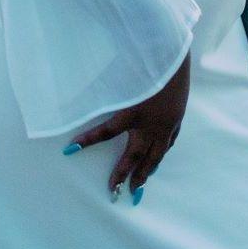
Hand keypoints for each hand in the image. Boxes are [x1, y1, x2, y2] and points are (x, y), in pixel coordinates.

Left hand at [65, 53, 189, 197]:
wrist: (176, 55)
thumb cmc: (148, 59)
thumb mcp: (121, 74)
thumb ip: (102, 86)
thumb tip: (82, 92)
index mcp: (134, 113)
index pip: (106, 131)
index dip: (88, 139)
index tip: (70, 150)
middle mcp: (151, 124)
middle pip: (136, 156)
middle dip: (125, 175)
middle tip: (115, 193)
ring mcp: (167, 122)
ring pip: (156, 154)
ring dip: (146, 170)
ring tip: (139, 184)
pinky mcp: (178, 116)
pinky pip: (170, 140)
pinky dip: (162, 151)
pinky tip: (160, 155)